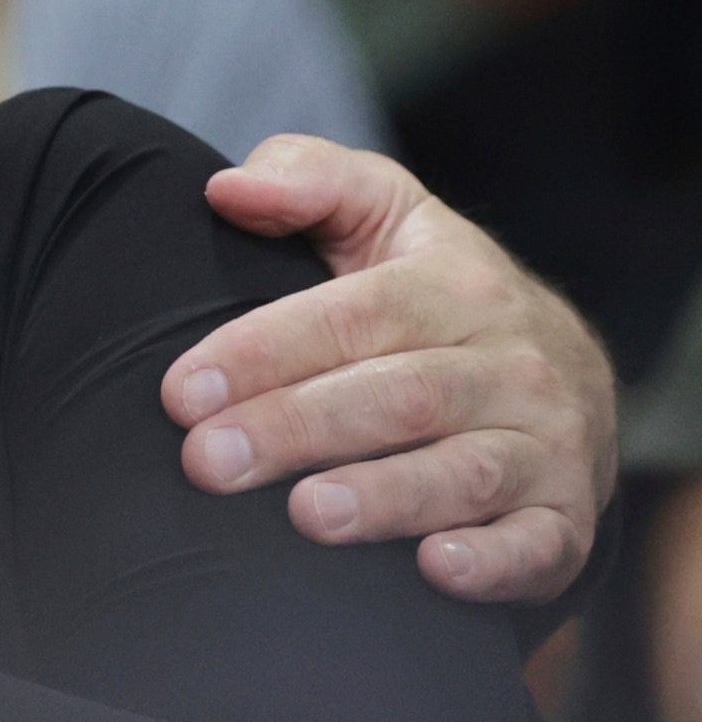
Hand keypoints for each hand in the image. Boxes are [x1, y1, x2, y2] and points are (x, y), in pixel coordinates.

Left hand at [166, 134, 616, 603]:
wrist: (563, 371)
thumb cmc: (433, 289)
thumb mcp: (382, 211)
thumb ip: (305, 180)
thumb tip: (226, 188)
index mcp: (454, 283)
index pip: (352, 315)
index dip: (263, 351)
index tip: (182, 392)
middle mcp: (510, 362)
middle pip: (396, 397)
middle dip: (294, 429)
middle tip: (207, 462)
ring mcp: (545, 443)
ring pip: (463, 472)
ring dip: (383, 498)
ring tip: (304, 515)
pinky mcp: (565, 517)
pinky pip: (537, 545)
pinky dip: (491, 561)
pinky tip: (432, 567)